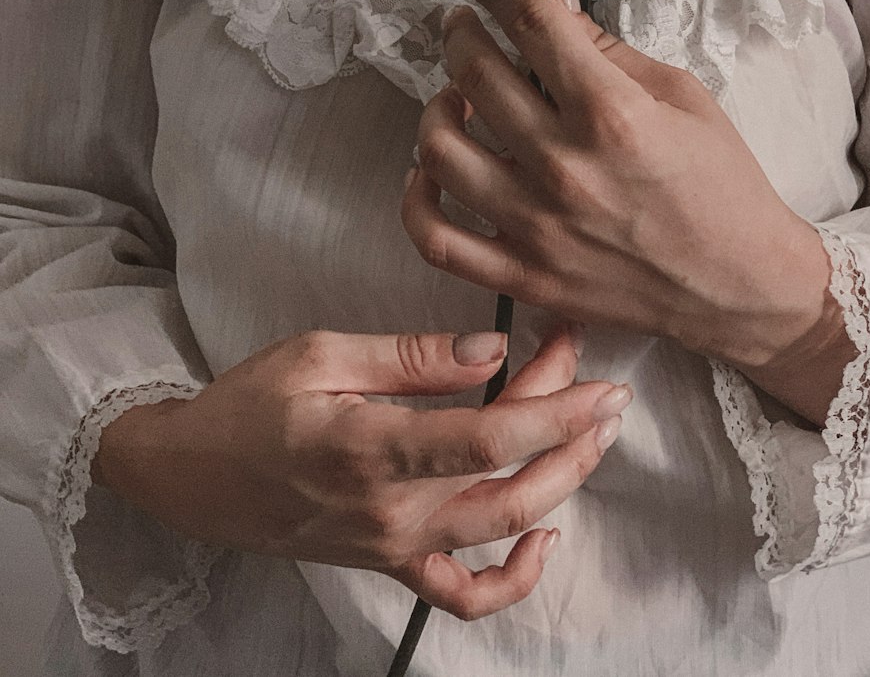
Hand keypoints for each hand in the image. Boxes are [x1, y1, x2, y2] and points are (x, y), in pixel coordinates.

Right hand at [92, 323, 631, 620]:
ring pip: (502, 529)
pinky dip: (511, 579)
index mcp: (373, 447)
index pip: (491, 437)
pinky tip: (543, 537)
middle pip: (512, 482)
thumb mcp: (322, 354)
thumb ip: (412, 356)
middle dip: (571, 432)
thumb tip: (491, 350)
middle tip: (596, 381)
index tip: (603, 380)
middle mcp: (392, 509)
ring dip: (561, 482)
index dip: (558, 410)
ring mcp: (393, 545)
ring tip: (593, 434)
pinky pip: (460, 593)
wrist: (194, 475)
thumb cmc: (252, 403)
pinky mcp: (389, 562)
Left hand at [402, 0, 845, 382]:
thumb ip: (607, 47)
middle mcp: (563, 166)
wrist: (741, 285)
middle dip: (462, 32)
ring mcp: (535, 226)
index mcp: (610, 112)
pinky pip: (435, 238)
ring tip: (453, 94)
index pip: (531, 23)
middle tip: (464, 25)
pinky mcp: (523, 276)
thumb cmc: (721, 183)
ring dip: (436, 105)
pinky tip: (430, 169)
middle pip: (476, 74)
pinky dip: (417, 197)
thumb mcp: (681, 94)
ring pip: (440, 148)